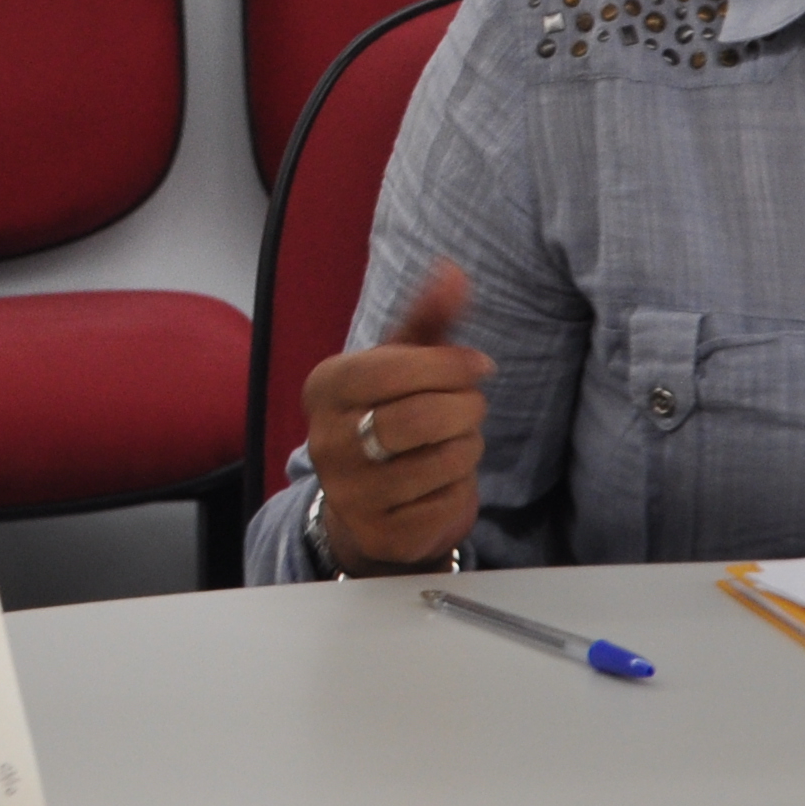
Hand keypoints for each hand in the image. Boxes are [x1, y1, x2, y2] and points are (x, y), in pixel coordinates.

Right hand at [296, 261, 492, 572]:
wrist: (367, 503)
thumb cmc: (388, 415)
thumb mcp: (403, 362)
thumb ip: (430, 317)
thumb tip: (455, 271)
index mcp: (325, 387)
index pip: (397, 367)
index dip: (452, 364)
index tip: (479, 366)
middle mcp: (325, 440)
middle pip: (425, 416)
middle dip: (466, 408)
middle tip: (469, 408)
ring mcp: (349, 492)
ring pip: (444, 460)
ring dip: (467, 448)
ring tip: (453, 443)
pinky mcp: (381, 533)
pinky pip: (447, 503)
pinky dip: (460, 489)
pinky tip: (442, 482)